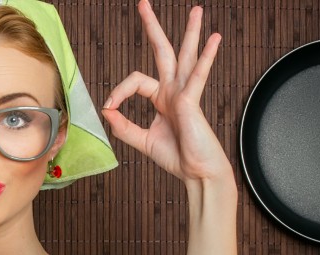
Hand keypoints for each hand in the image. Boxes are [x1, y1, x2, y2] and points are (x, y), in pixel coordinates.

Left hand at [101, 0, 230, 183]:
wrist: (198, 174)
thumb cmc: (177, 158)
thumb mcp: (142, 141)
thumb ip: (124, 126)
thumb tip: (106, 112)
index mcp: (162, 98)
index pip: (135, 80)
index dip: (118, 91)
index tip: (110, 106)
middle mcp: (174, 91)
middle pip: (163, 51)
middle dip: (152, 27)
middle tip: (143, 4)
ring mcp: (184, 93)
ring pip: (185, 55)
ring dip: (190, 32)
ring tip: (197, 10)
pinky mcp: (192, 101)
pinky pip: (197, 75)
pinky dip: (206, 57)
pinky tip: (214, 39)